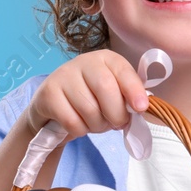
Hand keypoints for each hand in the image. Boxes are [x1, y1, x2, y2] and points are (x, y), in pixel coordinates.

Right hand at [19, 49, 149, 145]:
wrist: (53, 107)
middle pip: (106, 88)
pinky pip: (71, 120)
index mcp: (106, 59)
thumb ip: (129, 99)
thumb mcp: (114, 95)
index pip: (123, 70)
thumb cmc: (92, 101)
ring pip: (89, 108)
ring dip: (98, 126)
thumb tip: (143, 109)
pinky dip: (80, 130)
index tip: (141, 108)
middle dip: (116, 114)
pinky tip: (79, 125)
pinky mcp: (48, 93)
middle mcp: (84, 61)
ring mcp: (63, 75)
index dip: (134, 90)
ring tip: (96, 124)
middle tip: (117, 124)